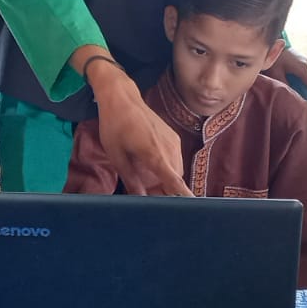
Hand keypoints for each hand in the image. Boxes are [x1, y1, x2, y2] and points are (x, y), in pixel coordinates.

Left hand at [85, 61, 187, 196]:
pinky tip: (151, 165)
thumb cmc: (115, 126)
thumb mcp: (117, 156)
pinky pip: (175, 159)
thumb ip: (131, 180)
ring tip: (147, 181)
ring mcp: (173, 141)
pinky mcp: (173, 137)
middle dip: (166, 191)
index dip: (184, 197)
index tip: (191, 209)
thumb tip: (142, 200)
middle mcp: (169, 148)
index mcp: (154, 155)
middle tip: (149, 197)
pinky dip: (167, 167)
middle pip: (175, 180)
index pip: (174, 181)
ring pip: (176, 170)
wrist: (123, 98)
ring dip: (166, 179)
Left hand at [264, 49, 306, 97]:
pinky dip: (296, 77)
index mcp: (303, 68)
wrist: (271, 42)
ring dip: (298, 83)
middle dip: (301, 90)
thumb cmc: (273, 58)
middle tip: (290, 95)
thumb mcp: (276, 74)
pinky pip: (302, 72)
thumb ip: (285, 86)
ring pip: (305, 78)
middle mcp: (306, 64)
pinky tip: (286, 77)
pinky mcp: (300, 58)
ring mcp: (304, 60)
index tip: (298, 101)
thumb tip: (290, 97)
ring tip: (286, 85)